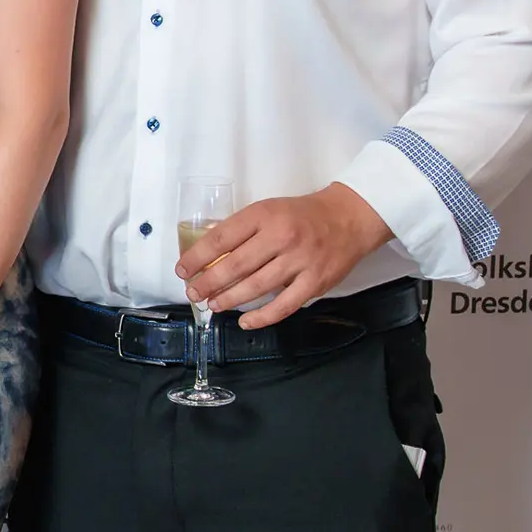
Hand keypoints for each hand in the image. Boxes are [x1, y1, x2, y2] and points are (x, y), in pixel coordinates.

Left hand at [179, 183, 391, 328]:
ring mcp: (299, 261)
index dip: (197, 257)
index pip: (221, 238)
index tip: (182, 269)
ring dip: (229, 299)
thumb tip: (207, 251)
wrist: (349, 217)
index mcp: (264, 215)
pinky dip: (261, 317)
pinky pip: (283, 306)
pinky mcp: (315, 282)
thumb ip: (242, 229)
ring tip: (213, 305)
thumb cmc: (302, 215)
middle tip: (193, 293)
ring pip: (255, 287)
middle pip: (234, 265)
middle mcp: (281, 237)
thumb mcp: (269, 210)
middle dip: (208, 283)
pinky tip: (245, 322)